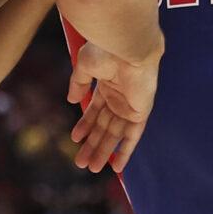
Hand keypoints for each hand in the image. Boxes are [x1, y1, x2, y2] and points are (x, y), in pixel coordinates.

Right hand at [67, 40, 159, 173]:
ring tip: (91, 168)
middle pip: (104, 126)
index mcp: (107, 84)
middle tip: (81, 163)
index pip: (95, 110)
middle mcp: (119, 97)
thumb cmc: (106, 49)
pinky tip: (117, 166)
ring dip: (103, 151)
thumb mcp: (85, 66)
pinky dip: (125, 150)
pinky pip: (133, 135)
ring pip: (114, 134)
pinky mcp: (141, 111)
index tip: (75, 139)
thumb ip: (78, 84)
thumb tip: (71, 101)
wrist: (128, 45)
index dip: (85, 125)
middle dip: (92, 145)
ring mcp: (130, 105)